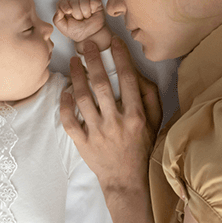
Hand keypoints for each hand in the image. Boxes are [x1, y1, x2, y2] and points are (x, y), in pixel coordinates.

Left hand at [54, 0, 109, 49]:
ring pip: (83, 1)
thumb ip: (57, 20)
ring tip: (86, 18)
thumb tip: (58, 11)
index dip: (64, 5)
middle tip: (80, 20)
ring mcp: (85, 2)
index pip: (62, 2)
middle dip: (77, 14)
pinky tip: (93, 13)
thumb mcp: (64, 29)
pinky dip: (93, 8)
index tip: (68, 11)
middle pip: (73, 2)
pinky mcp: (95, 1)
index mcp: (66, 9)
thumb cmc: (79, 32)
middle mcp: (75, 4)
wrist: (91, 36)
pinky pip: (92, 1)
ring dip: (85, 13)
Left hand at [61, 38, 161, 193]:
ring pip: (82, 99)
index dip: (120, 57)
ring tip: (74, 61)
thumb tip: (136, 73)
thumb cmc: (142, 147)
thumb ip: (149, 96)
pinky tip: (65, 92)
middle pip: (101, 84)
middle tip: (87, 44)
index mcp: (136, 115)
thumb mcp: (156, 122)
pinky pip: (69, 121)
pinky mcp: (83, 143)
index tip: (114, 41)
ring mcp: (98, 133)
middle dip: (94, 60)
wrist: (127, 181)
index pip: (127, 79)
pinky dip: (65, 105)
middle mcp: (116, 122)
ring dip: (76, 77)